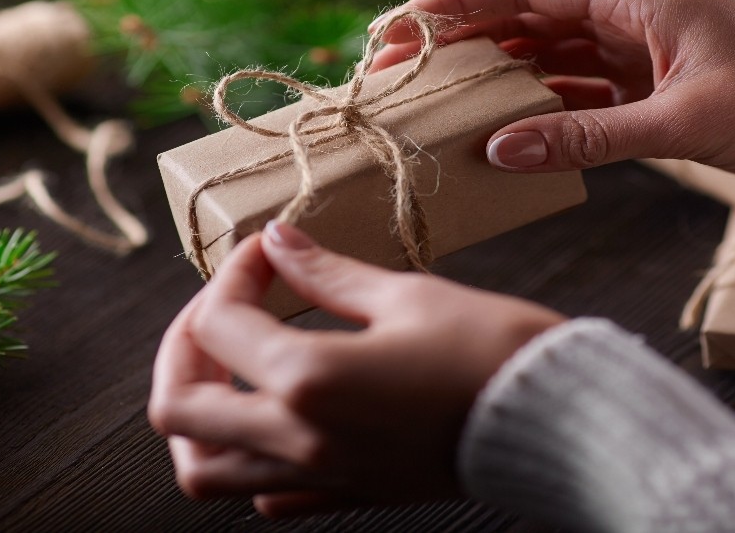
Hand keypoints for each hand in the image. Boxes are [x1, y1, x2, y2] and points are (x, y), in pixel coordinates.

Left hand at [148, 222, 564, 516]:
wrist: (557, 424)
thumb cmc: (493, 352)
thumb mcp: (407, 295)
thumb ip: (327, 273)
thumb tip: (277, 241)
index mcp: (307, 379)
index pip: (219, 321)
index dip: (235, 271)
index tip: (271, 251)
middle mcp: (298, 439)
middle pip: (177, 409)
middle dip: (182, 346)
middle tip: (221, 308)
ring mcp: (318, 476)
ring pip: (202, 469)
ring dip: (196, 414)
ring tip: (228, 368)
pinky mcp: (346, 494)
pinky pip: (262, 494)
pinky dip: (244, 457)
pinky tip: (276, 415)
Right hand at [371, 0, 734, 198]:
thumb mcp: (683, 123)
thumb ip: (588, 137)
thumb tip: (499, 151)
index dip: (460, 1)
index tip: (403, 25)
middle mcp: (631, 18)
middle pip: (528, 21)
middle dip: (465, 43)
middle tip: (402, 70)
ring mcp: (639, 56)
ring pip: (548, 59)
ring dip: (497, 79)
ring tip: (439, 103)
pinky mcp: (651, 94)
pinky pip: (578, 95)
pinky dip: (540, 111)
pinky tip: (503, 131)